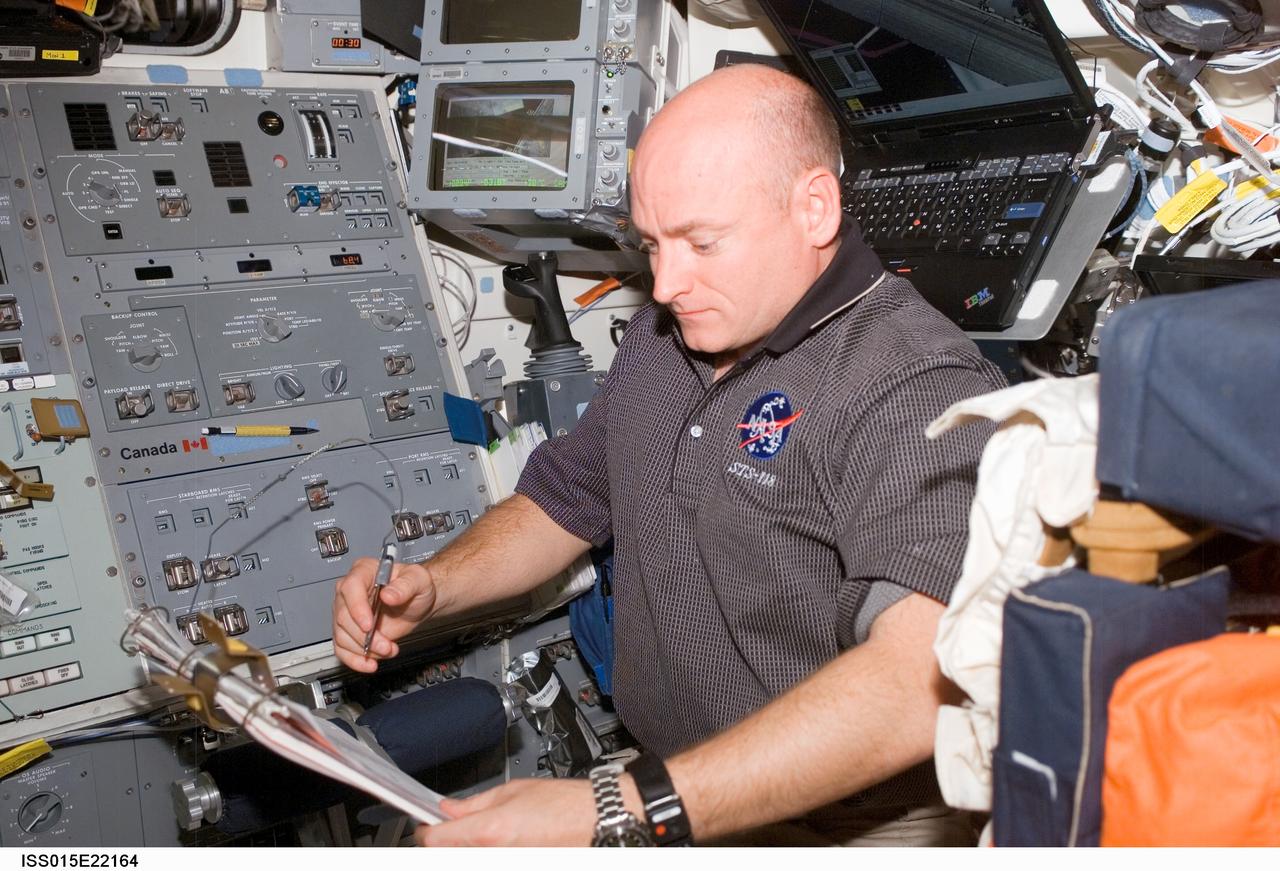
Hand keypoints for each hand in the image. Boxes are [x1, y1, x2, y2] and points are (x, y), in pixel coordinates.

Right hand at [331, 558, 435, 672]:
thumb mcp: (419, 580)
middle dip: (365, 637)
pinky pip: (341, 648)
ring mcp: (348, 612)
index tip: (369, 625)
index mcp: (364, 571)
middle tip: (386, 644)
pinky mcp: (349, 631)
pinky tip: (369, 664)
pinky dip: (354, 660)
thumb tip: (389, 595)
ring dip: (364, 650)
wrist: (418, 604)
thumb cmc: (416, 587)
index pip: (350, 587)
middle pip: (343, 616)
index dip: (357, 608)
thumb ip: (406, 585)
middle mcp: (351, 591)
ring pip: (342, 635)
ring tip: (387, 650)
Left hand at [416, 778, 596, 846]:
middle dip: (445, 841)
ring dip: (466, 848)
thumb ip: (474, 803)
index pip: (433, 840)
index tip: (426, 825)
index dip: (424, 830)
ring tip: (486, 832)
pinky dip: (487, 852)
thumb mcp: (513, 790)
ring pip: (467, 858)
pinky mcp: (514, 866)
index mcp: (488, 831)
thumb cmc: (566, 805)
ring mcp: (505, 864)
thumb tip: (449, 808)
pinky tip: (499, 841)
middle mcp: (493, 856)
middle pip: (446, 855)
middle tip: (454, 827)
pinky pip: (488, 861)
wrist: (596, 822)